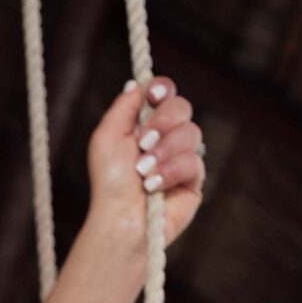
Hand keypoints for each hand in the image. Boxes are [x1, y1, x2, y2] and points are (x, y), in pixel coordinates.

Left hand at [85, 76, 203, 247]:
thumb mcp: (107, 138)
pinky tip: (154, 186)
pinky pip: (195, 159)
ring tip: (143, 172)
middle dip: (162, 122)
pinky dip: (171, 171)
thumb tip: (137, 84)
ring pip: (191, 132)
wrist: (121, 218)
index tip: (153, 96)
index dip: (162, 89)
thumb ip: (123, 107)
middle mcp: (165, 136)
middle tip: (143, 144)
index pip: (164, 93)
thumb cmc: (110, 182)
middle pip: (182, 106)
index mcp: (144, 124)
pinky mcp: (194, 178)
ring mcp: (181, 155)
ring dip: (164, 151)